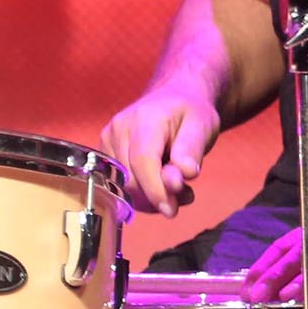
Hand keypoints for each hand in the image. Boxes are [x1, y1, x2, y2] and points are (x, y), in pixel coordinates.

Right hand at [103, 89, 220, 215]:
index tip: (171, 211)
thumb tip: (180, 178)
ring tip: (177, 188)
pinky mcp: (105, 151)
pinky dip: (141, 193)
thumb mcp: (202, 127)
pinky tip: (160, 185)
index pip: (142, 161)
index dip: (155, 190)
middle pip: (130, 177)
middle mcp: (119, 127)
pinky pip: (118, 182)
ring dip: (150, 197)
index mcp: (144, 118)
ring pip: (122, 185)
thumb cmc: (190, 112)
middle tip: (186, 195)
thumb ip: (190, 152)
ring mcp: (108, 139)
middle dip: (157, 196)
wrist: (173, 97)